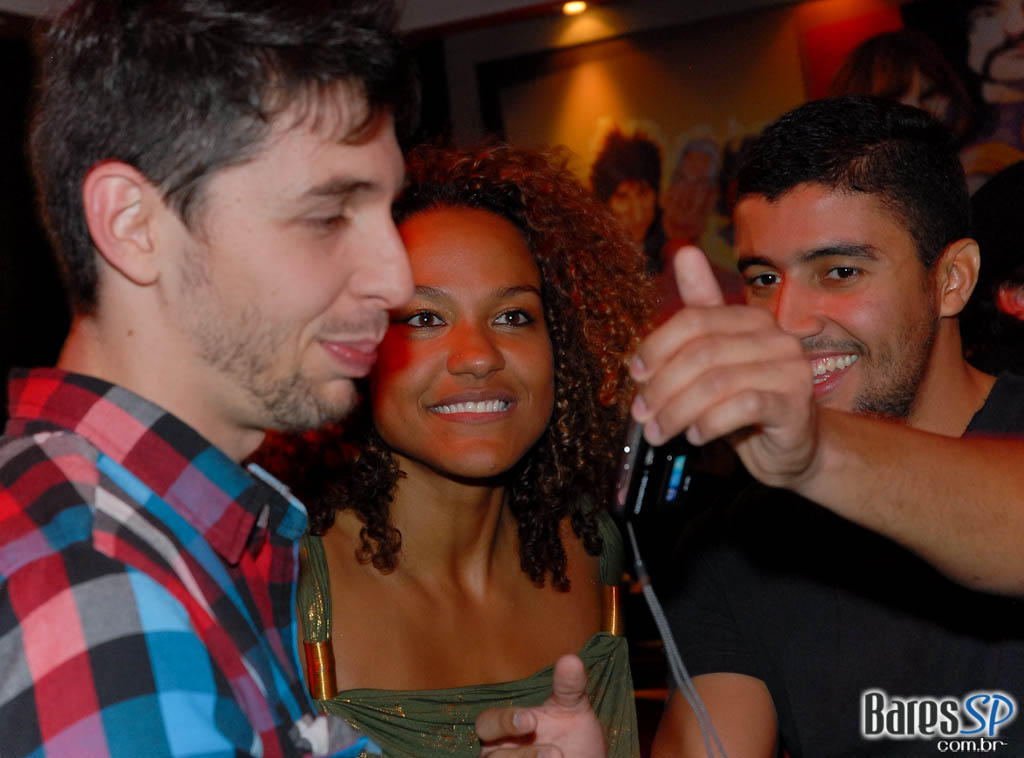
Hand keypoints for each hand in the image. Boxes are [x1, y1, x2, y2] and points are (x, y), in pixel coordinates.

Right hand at [475, 654, 605, 757]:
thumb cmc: (573, 737)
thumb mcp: (573, 710)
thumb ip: (569, 687)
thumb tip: (571, 659)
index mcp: (505, 729)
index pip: (487, 723)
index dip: (504, 722)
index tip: (532, 720)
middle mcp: (500, 753)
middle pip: (490, 756)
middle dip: (517, 755)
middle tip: (553, 752)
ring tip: (560, 757)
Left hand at [630, 246, 818, 486]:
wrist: (790, 446)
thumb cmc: (744, 399)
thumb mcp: (714, 358)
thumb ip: (697, 314)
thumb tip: (684, 251)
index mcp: (751, 319)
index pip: (693, 319)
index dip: (657, 346)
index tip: (635, 374)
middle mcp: (776, 337)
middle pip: (701, 353)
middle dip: (662, 386)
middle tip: (641, 414)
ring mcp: (791, 370)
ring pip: (717, 383)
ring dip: (677, 411)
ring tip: (659, 431)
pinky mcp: (796, 405)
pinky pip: (742, 407)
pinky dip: (709, 423)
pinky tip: (695, 436)